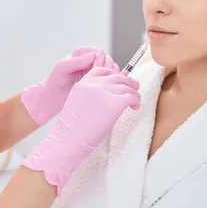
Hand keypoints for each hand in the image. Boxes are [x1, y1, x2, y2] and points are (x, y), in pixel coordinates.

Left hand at [21, 47, 118, 124]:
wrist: (55, 96)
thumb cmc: (56, 81)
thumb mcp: (62, 68)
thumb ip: (76, 61)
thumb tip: (91, 56)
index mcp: (82, 53)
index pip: (99, 52)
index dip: (99, 61)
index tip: (94, 71)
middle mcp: (91, 60)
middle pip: (108, 59)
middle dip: (106, 69)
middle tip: (98, 80)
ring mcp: (96, 70)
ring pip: (112, 69)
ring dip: (109, 76)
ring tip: (100, 84)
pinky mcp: (99, 80)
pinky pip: (111, 78)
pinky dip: (111, 82)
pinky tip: (103, 88)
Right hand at [22, 67, 139, 194]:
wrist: (70, 137)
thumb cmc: (73, 126)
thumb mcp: (78, 101)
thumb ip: (91, 93)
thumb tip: (108, 95)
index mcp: (84, 82)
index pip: (103, 70)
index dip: (114, 74)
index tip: (120, 81)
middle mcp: (95, 84)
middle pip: (117, 76)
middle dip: (128, 81)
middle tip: (135, 87)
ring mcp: (105, 92)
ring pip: (127, 86)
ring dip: (134, 93)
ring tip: (135, 100)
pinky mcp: (115, 102)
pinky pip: (131, 96)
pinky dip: (136, 101)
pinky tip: (134, 107)